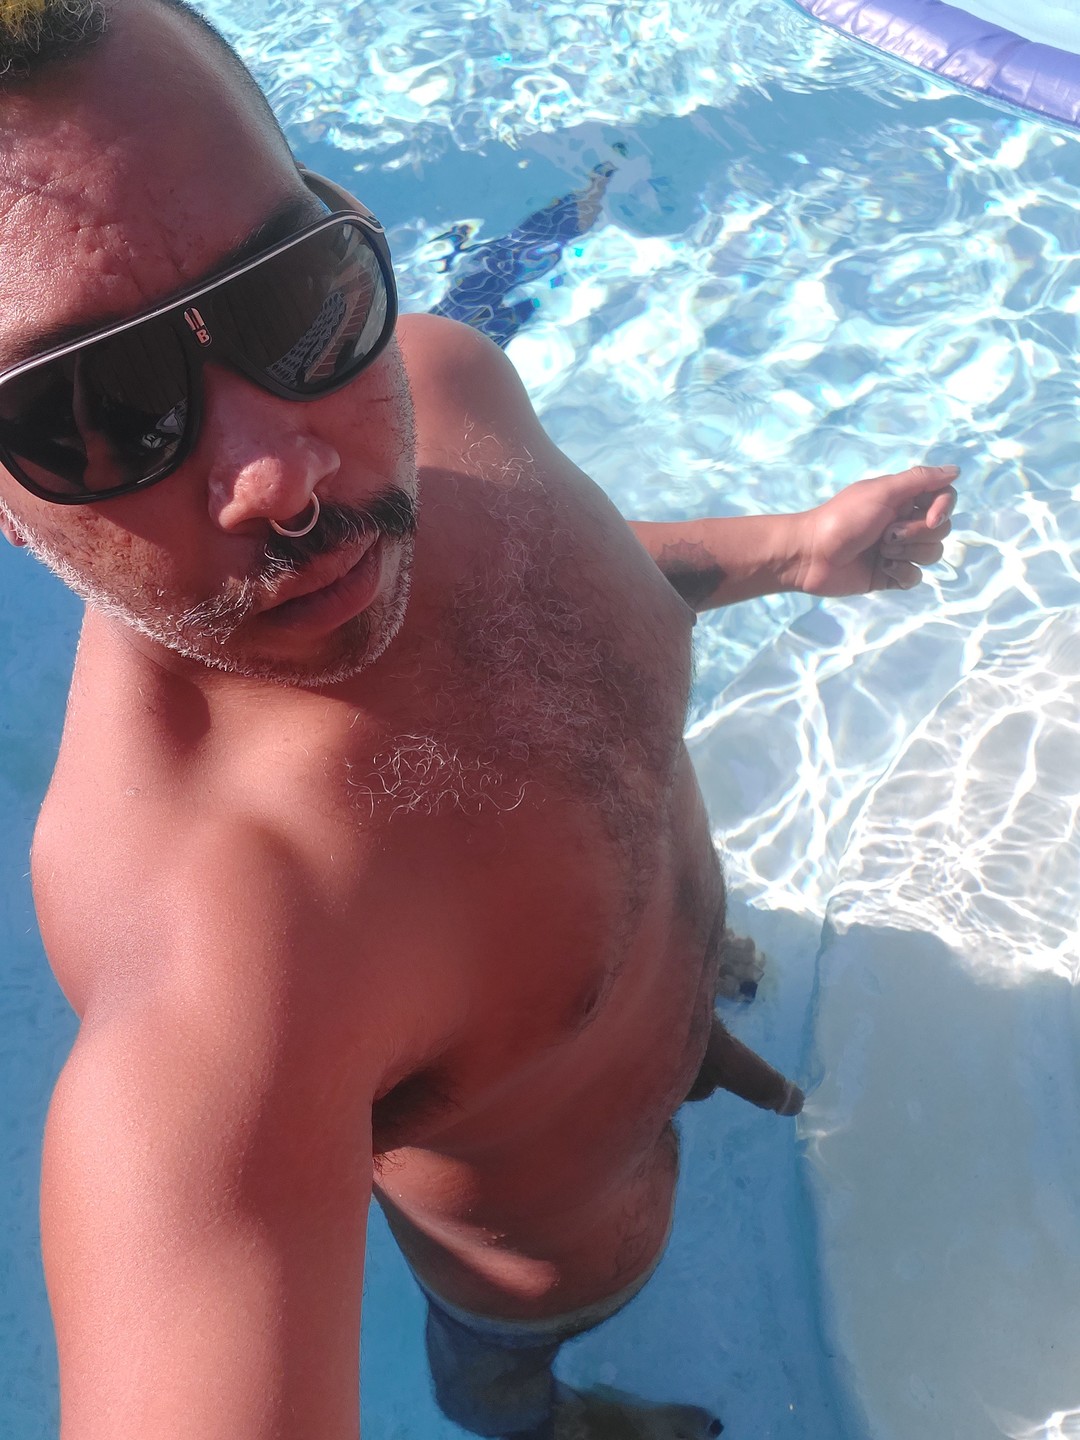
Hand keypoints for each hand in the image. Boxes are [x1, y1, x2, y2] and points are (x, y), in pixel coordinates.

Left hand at [791, 464, 958, 596]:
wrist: (810, 556)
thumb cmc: (842, 519)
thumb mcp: (882, 492)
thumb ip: (919, 480)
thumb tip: (956, 471)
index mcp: (902, 498)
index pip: (944, 498)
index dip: (943, 508)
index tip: (929, 517)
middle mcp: (902, 522)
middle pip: (941, 529)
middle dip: (916, 534)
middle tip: (886, 534)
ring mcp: (897, 549)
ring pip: (932, 554)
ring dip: (907, 552)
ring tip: (880, 551)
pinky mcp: (889, 574)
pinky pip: (915, 577)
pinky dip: (901, 572)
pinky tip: (881, 568)